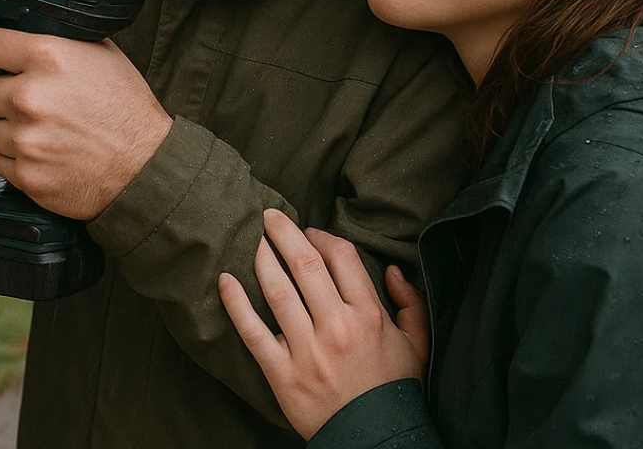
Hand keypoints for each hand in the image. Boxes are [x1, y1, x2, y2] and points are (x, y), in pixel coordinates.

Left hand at [0, 28, 172, 219]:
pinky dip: (18, 158)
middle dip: (0, 93)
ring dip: (9, 128)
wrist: (145, 167)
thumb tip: (26, 30)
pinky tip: (47, 152)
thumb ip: (58, 40)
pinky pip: (2, 160)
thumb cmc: (126, 109)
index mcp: (48, 57)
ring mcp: (26, 139)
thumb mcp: (101, 54)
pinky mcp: (26, 174)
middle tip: (28, 100)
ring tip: (44, 129)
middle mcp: (30, 96)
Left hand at [219, 209, 428, 439]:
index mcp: (367, 316)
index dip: (322, 237)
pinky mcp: (283, 374)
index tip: (310, 232)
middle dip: (283, 233)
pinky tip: (225, 280)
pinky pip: (252, 332)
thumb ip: (411, 303)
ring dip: (262, 259)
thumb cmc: (395, 390)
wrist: (378, 443)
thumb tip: (393, 270)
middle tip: (268, 217)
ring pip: (277, 291)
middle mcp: (336, 328)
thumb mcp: (417, 345)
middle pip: (304, 264)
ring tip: (254, 241)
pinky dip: (235, 303)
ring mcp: (307, 351)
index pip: (340, 257)